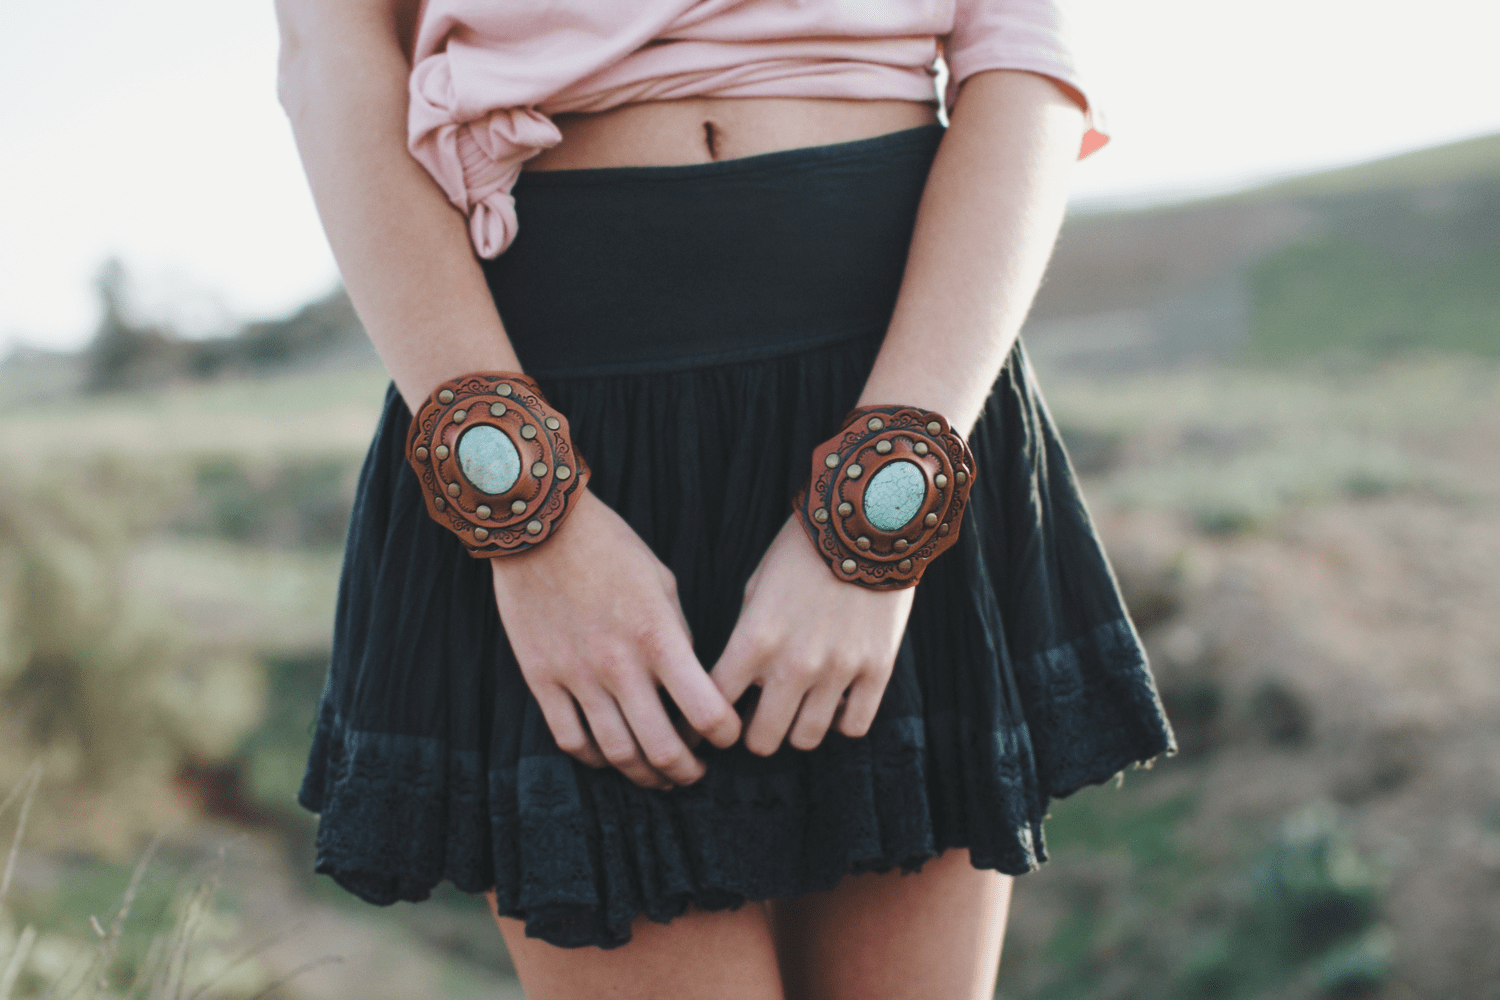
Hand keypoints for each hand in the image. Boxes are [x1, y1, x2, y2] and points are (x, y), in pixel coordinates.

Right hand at [490, 491, 740, 788]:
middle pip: (662, 748)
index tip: (727, 737)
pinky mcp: (541, 679)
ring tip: (657, 776)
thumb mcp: (662, 583)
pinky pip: (570, 739)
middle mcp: (620, 665)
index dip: (725, 735)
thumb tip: (687, 682)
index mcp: (659, 637)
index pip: (706, 711)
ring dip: (644, 774)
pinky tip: (609, 756)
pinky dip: (595, 758)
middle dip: (686, 772)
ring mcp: (577, 676)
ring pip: (616, 753)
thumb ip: (678, 636)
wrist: (541, 528)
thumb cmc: (610, 548)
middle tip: (694, 775)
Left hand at [711, 516, 914, 754]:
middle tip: (758, 720)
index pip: (716, 704)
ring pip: (807, 739)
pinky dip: (841, 720)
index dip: (709, 718)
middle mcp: (794, 662)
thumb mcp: (757, 586)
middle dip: (754, 734)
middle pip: (762, 740)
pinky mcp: (877, 669)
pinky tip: (836, 700)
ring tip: (798, 708)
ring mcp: (838, 670)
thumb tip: (737, 683)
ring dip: (797, 728)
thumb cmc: (803, 550)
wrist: (868, 521)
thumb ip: (746, 637)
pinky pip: (854, 726)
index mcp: (755, 638)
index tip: (711, 722)